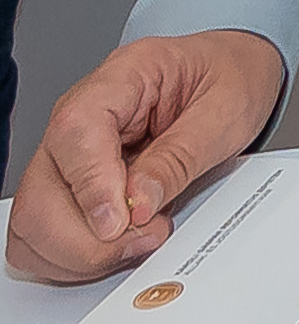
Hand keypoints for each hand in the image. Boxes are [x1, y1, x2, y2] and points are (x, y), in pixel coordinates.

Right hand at [6, 30, 285, 283]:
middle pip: (41, 186)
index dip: (91, 186)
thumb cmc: (232, 78)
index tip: (121, 222)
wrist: (239, 70)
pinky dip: (73, 253)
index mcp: (121, 77)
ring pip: (33, 216)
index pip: (75, 131)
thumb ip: (180, 156)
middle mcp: (82, 113)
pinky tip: (117, 247)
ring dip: (77, 250)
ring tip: (137, 243)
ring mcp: (71, 149)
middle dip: (84, 235)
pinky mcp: (74, 181)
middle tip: (144, 240)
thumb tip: (138, 204)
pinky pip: (47, 229)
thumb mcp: (226, 112)